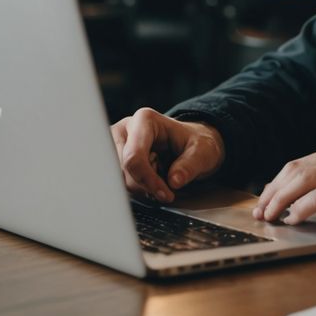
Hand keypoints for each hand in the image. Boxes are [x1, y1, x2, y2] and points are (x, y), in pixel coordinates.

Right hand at [110, 108, 225, 201]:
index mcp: (144, 120)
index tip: (166, 194)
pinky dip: (136, 188)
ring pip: (118, 179)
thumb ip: (190, 165)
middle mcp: (124, 130)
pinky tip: (150, 180)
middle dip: (145, 184)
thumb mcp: (202, 150)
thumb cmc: (194, 143)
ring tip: (160, 175)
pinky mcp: (112, 160)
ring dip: (141, 187)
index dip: (148, 180)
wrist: (189, 144)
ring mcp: (115, 145)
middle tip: (167, 181)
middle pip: (123, 170)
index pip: (134, 156)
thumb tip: (174, 181)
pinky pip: (118, 183)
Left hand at [252, 141, 315, 231]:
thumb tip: (313, 204)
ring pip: (303, 179)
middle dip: (272, 191)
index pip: (301, 163)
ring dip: (281, 199)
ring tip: (270, 217)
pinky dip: (303, 208)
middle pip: (295, 169)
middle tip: (260, 212)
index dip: (278, 183)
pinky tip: (295, 219)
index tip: (266, 200)